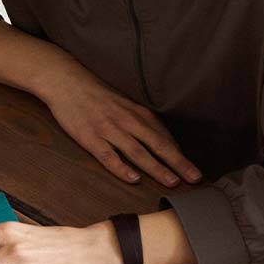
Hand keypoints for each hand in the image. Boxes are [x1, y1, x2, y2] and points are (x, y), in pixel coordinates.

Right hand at [43, 59, 200, 187]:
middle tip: (195, 178)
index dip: (181, 156)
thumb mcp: (126, 105)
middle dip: (178, 163)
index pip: (165, 138)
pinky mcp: (90, 137)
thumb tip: (162, 144)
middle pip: (158, 145)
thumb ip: (143, 124)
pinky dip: (121, 168)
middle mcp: (128, 121)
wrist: (67, 82)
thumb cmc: (98, 96)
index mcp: (138, 114)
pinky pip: (108, 155)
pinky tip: (134, 179)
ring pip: (137, 152)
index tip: (196, 171)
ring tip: (172, 182)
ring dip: (156, 168)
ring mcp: (109, 130)